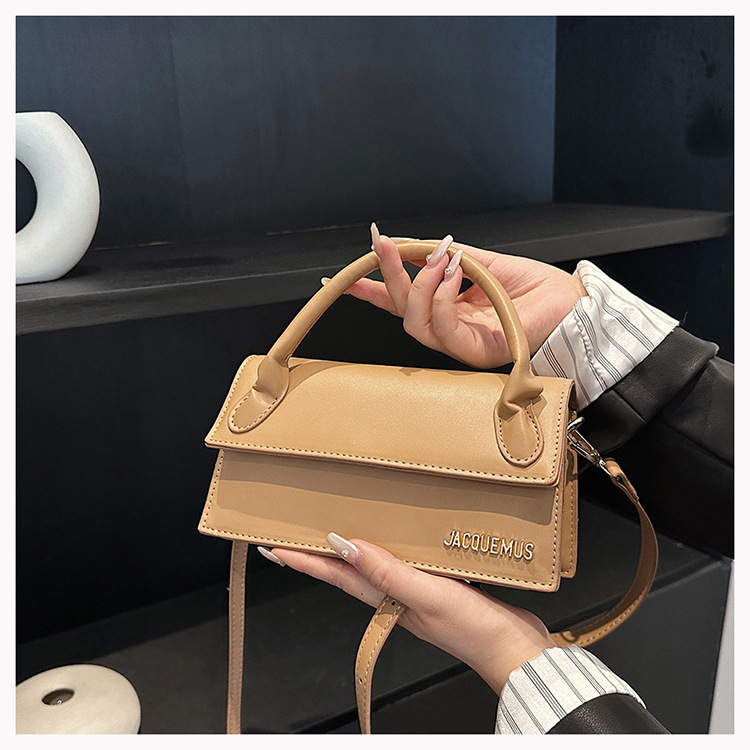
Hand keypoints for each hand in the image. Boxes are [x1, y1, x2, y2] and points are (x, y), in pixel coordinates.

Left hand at [262, 535, 555, 695]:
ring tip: (333, 533)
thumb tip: (343, 546)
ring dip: (349, 551)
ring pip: (373, 567)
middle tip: (294, 537)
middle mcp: (395, 596)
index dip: (304, 561)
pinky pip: (403, 565)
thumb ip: (385, 571)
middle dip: (318, 555)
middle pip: (346, 572)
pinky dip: (389, 552)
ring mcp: (415, 595)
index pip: (335, 575)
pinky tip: (395, 541)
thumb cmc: (473, 629)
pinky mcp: (438, 588)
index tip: (276, 548)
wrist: (514, 651)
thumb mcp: (426, 595)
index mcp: (386, 597)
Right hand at [342, 224, 586, 368]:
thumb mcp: (478, 260)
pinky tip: (455, 274)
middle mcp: (448, 329)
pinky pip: (442, 328)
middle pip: (400, 311)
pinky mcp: (475, 352)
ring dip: (418, 284)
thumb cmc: (531, 286)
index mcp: (446, 309)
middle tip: (385, 243)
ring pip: (414, 323)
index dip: (371, 290)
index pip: (400, 303)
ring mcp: (459, 344)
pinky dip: (441, 296)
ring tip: (441, 258)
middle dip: (388, 275)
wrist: (569, 302)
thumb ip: (442, 257)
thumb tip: (406, 244)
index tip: (344, 275)